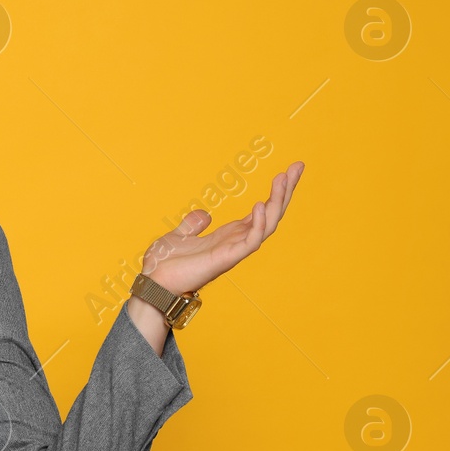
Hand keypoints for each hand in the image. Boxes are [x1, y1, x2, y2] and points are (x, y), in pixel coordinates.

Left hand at [142, 161, 304, 295]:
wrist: (152, 284)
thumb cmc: (164, 266)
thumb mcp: (179, 236)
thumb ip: (193, 225)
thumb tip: (204, 215)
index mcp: (228, 236)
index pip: (260, 212)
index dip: (275, 193)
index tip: (287, 172)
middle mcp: (236, 242)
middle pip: (270, 214)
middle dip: (285, 191)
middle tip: (297, 166)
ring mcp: (234, 251)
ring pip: (267, 225)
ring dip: (278, 201)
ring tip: (284, 178)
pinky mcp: (227, 259)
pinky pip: (251, 241)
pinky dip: (259, 223)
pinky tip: (261, 204)